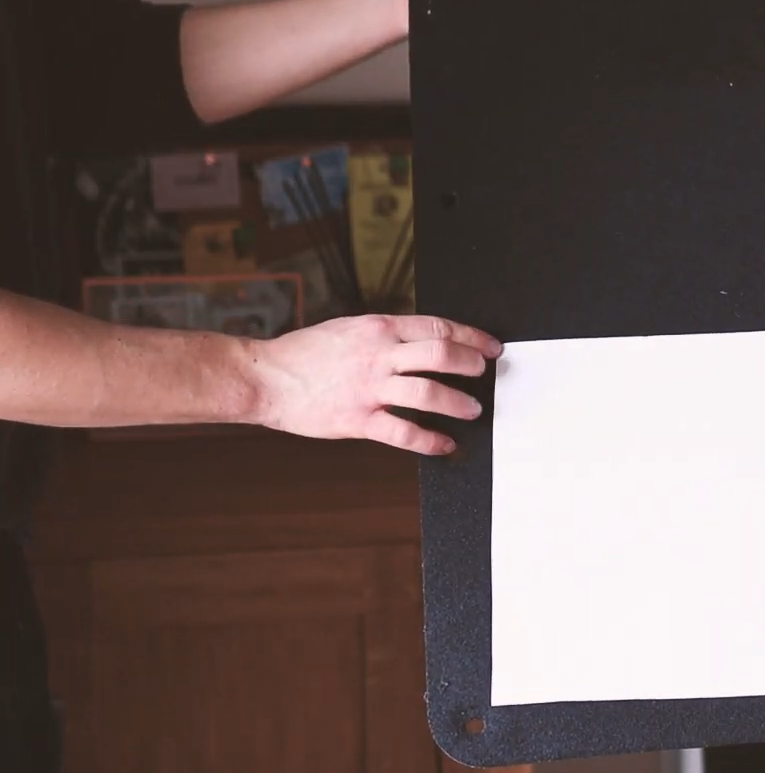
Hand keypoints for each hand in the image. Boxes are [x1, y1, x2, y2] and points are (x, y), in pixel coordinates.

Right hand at [248, 314, 503, 454]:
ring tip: (472, 409)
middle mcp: (378, 355)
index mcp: (378, 328)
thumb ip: (386, 336)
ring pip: (428, 393)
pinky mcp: (358, 419)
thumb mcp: (350, 329)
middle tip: (484, 373)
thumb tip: (423, 343)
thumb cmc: (304, 353)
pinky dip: (430, 441)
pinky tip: (444, 444)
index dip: (472, 337)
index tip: (491, 347)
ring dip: (459, 403)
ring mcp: (369, 388)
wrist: (264, 377)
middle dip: (471, 365)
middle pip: (441, 355)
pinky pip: (404, 432)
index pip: (438, 328)